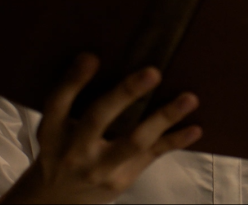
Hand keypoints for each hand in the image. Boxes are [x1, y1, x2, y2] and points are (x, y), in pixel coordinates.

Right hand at [0, 54, 201, 203]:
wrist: (56, 200)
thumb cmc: (63, 151)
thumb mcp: (57, 130)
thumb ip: (77, 103)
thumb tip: (115, 59)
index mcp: (52, 132)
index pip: (58, 103)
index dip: (73, 80)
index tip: (91, 57)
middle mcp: (73, 150)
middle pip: (98, 118)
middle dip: (126, 94)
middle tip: (153, 72)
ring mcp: (98, 168)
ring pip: (133, 141)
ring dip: (164, 117)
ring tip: (189, 98)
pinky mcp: (121, 178)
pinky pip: (152, 155)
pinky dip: (175, 141)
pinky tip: (195, 128)